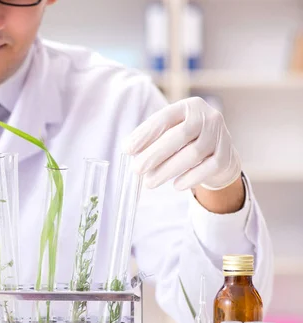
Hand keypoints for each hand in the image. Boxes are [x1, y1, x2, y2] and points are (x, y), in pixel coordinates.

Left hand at [123, 97, 241, 190]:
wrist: (218, 153)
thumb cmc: (185, 141)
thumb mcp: (169, 133)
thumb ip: (151, 138)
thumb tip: (129, 150)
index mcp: (188, 107)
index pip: (164, 117)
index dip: (145, 134)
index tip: (127, 149)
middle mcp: (207, 117)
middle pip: (179, 136)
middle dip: (154, 154)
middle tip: (136, 169)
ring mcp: (220, 135)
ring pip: (192, 154)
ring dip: (167, 170)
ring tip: (149, 183)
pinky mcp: (226, 155)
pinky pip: (207, 168)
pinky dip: (190, 178)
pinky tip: (175, 185)